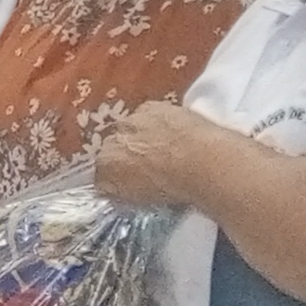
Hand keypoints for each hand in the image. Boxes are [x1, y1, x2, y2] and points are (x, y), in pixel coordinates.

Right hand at [92, 99, 226, 208]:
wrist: (204, 161)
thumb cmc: (172, 186)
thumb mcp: (136, 199)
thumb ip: (116, 189)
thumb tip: (109, 186)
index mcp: (104, 164)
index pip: (101, 168)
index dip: (115, 174)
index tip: (129, 180)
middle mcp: (111, 139)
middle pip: (113, 144)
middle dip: (126, 152)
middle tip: (147, 164)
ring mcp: (131, 120)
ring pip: (130, 127)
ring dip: (141, 135)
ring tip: (164, 148)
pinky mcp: (153, 106)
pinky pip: (148, 114)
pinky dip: (157, 121)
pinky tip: (173, 132)